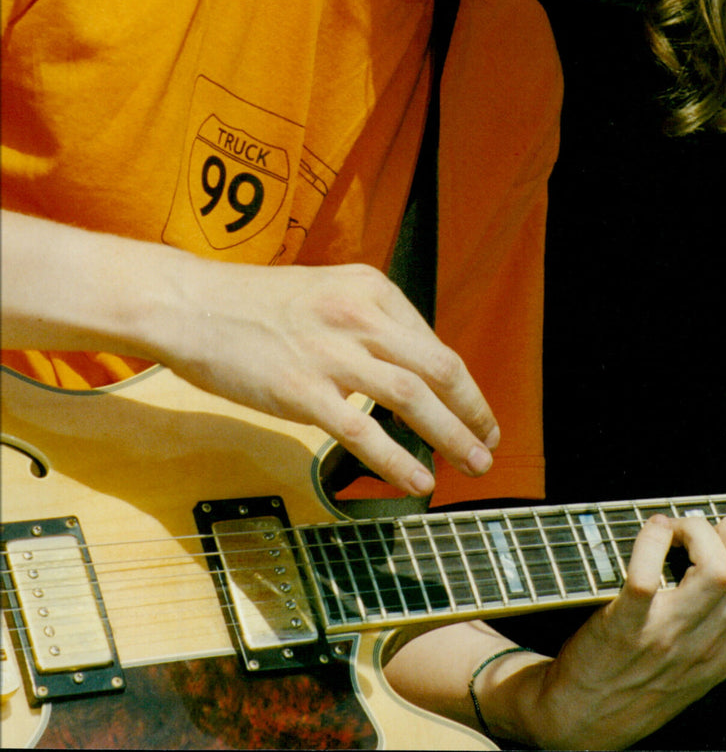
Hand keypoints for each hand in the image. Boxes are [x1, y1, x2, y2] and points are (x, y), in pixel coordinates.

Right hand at [159, 258, 499, 496]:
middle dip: (473, 412)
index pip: (433, 344)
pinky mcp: (301, 389)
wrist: (192, 305)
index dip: (463, 386)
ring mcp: (331, 353)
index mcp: (371, 289)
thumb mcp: (327, 292)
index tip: (474, 413)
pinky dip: (399, 460)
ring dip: (452, 436)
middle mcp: (360, 315)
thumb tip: (410, 367)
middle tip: (489, 443)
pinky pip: (364, 431)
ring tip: (472, 464)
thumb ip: (369, 322)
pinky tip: (420, 480)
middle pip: (440, 369)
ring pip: (414, 399)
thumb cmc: (254, 305)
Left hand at [519, 490, 725, 749]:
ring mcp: (672, 635)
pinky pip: (647, 574)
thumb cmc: (647, 671)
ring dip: (697, 531)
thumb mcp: (706, 650)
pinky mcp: (627, 627)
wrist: (588, 718)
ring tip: (673, 530)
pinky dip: (650, 539)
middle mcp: (715, 641)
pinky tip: (647, 532)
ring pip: (721, 569)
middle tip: (701, 523)